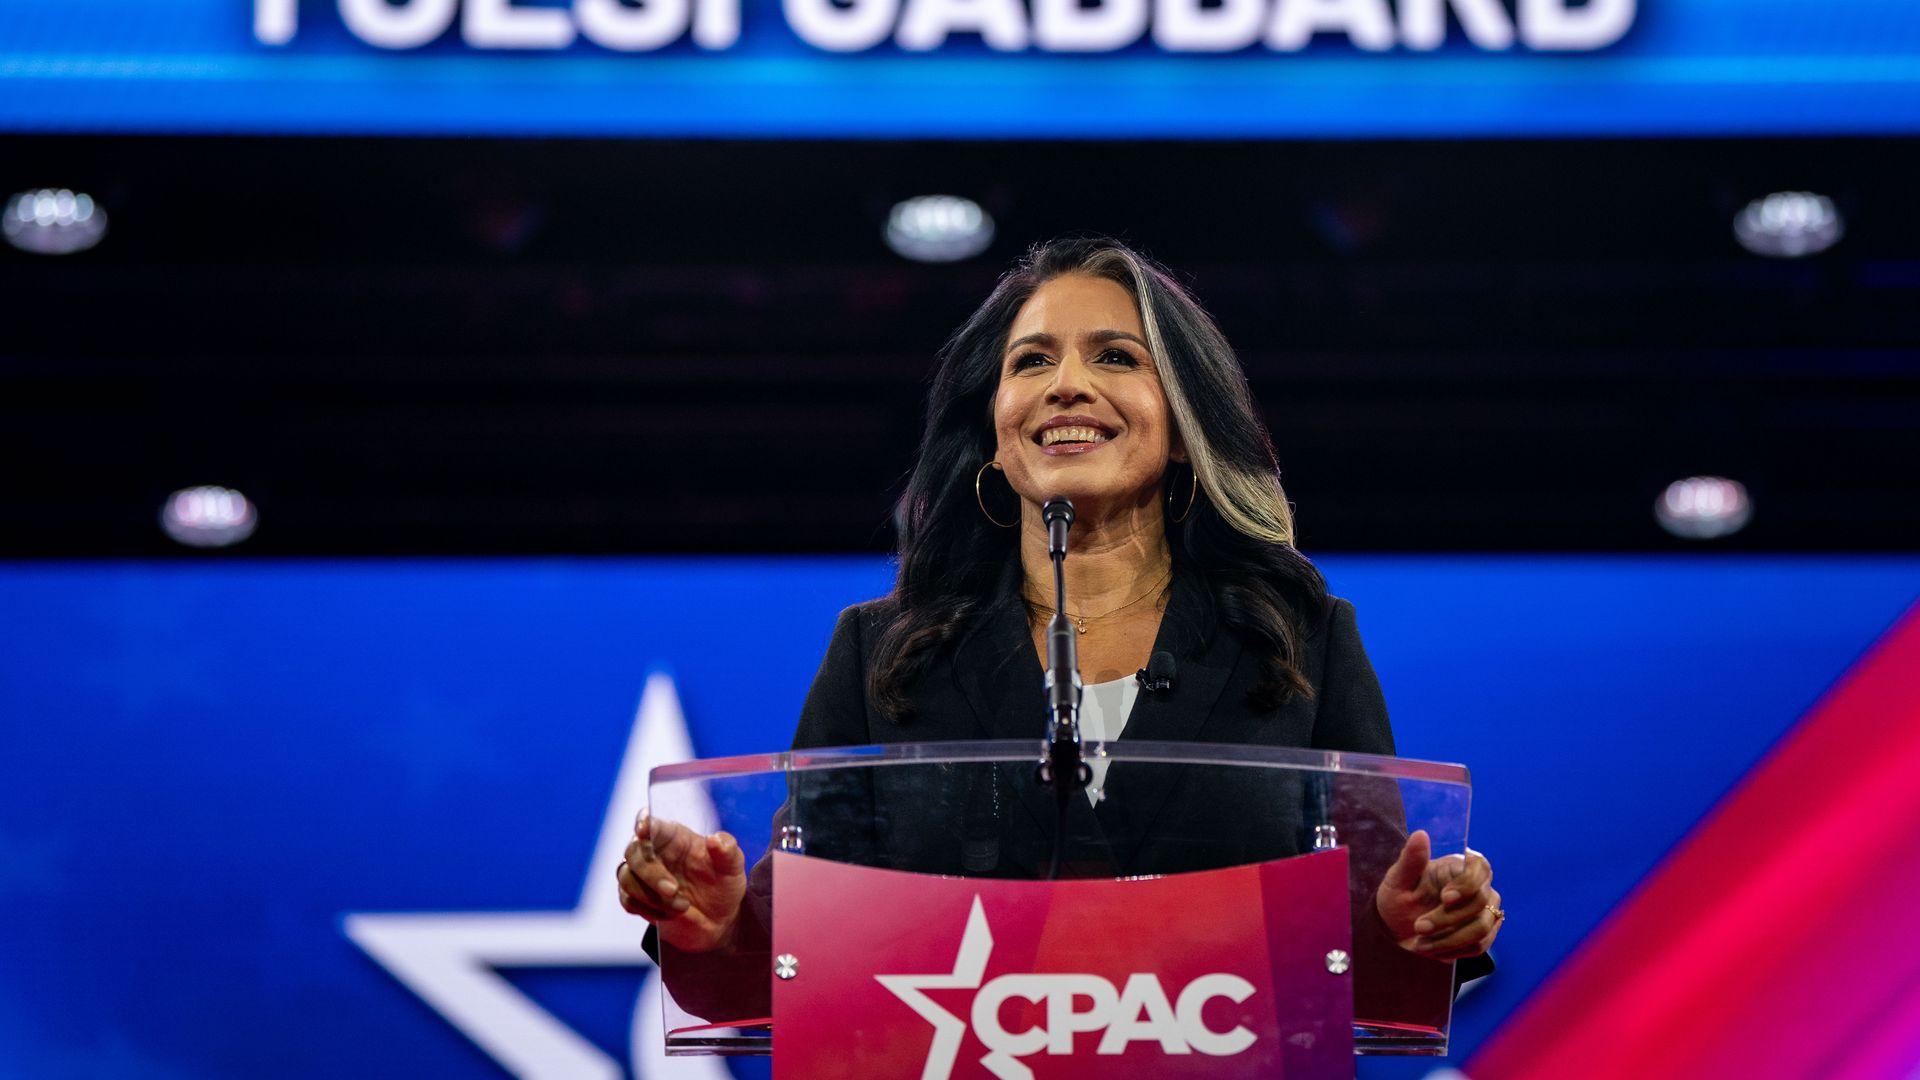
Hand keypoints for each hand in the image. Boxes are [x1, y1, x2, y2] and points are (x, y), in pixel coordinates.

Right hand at [616, 811, 748, 953]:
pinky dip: (649, 910)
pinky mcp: (637, 898)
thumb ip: (727, 850)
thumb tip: (714, 840)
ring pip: (627, 879)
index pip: (650, 822)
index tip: (643, 830)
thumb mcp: (732, 867)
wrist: (717, 920)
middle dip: (651, 874)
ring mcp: (642, 875)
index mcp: (673, 836)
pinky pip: (628, 901)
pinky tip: (671, 914)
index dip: (643, 822)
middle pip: (633, 852)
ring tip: (682, 906)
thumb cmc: (723, 884)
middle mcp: (653, 852)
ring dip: (652, 896)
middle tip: (673, 890)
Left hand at [1374, 829, 1503, 960]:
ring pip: (1482, 928)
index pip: (1480, 867)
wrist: (1398, 927)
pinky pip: (1479, 946)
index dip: (1467, 884)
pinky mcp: (1484, 934)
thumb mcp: (1397, 879)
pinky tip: (1432, 951)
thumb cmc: (1399, 896)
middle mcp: (1479, 886)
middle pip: (1480, 902)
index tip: (1445, 898)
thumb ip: (1410, 859)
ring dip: (1449, 939)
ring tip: (1420, 945)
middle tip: (1418, 927)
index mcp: (1460, 865)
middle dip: (1447, 918)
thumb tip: (1420, 835)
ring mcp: (1486, 911)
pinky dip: (1454, 951)